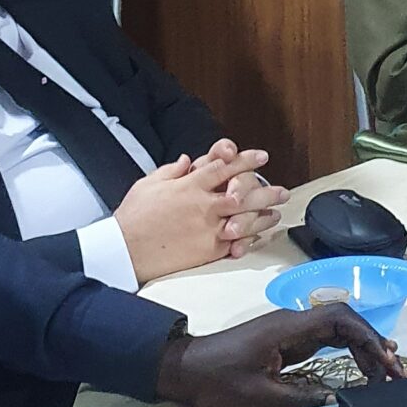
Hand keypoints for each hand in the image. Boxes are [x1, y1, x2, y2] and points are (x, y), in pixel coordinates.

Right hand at [115, 147, 289, 282]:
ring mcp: (207, 228)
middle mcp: (203, 205)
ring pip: (244, 219)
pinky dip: (249, 239)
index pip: (224, 167)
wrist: (126, 249)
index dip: (245, 160)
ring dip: (263, 215)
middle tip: (281, 190)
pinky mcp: (207, 250)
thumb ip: (171, 170)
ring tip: (275, 213)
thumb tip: (186, 161)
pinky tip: (258, 236)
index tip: (262, 156)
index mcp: (189, 185)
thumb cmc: (133, 216)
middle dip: (265, 190)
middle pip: (243, 193)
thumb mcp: (148, 184)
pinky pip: (234, 242)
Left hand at [156, 304, 406, 406]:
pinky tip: (363, 368)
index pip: (340, 320)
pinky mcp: (288, 342)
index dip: (368, 337)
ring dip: (364, 349)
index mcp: (288, 328)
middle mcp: (294, 323)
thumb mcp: (259, 396)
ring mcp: (291, 331)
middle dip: (374, 345)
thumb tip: (339, 399)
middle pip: (346, 323)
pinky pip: (327, 341)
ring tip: (387, 375)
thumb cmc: (217, 382)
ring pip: (339, 331)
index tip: (387, 361)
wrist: (185, 370)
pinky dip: (349, 352)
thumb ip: (301, 397)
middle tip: (396, 375)